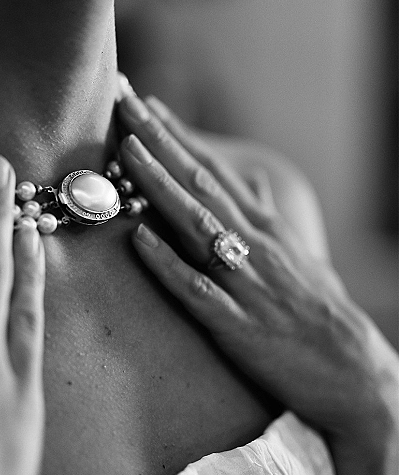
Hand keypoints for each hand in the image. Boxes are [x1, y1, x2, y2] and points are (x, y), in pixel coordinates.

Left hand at [118, 94, 397, 451]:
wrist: (353, 372)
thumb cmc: (319, 311)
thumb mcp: (298, 254)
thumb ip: (268, 215)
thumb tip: (250, 180)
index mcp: (266, 227)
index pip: (214, 169)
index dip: (177, 134)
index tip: (143, 101)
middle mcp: (256, 244)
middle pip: (200, 183)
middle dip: (159, 141)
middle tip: (122, 102)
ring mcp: (246, 282)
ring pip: (196, 225)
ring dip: (159, 186)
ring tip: (127, 151)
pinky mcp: (238, 325)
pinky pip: (196, 290)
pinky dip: (167, 264)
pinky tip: (138, 239)